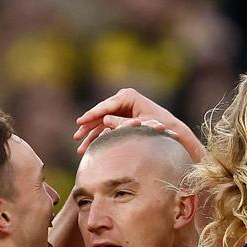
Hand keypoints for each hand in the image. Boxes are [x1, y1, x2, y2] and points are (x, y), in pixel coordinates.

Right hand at [74, 88, 190, 154]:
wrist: (170, 131)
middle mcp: (123, 99)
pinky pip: (106, 126)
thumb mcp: (139, 126)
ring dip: (91, 136)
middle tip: (76, 137)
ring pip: (101, 122)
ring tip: (81, 149)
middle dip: (88, 127)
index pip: (105, 106)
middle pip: (100, 114)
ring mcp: (121, 107)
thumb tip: (104, 120)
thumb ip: (121, 123)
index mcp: (128, 96)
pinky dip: (99, 137)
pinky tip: (89, 148)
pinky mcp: (121, 116)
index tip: (79, 122)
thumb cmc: (158, 128)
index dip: (91, 116)